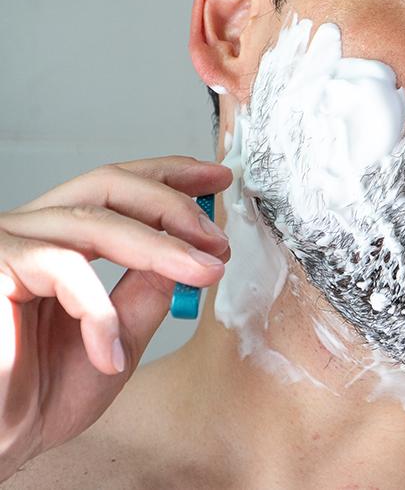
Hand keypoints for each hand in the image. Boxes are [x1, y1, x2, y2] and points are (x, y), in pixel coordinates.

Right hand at [0, 156, 232, 479]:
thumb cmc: (41, 394)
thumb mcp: (120, 333)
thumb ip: (150, 288)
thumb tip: (196, 250)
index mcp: (57, 239)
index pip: (115, 188)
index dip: (168, 177)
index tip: (216, 180)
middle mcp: (29, 231)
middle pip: (107, 186)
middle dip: (173, 205)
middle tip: (217, 236)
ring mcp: (7, 245)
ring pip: (95, 222)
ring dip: (162, 247)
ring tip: (205, 272)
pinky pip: (63, 269)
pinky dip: (99, 312)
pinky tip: (111, 353)